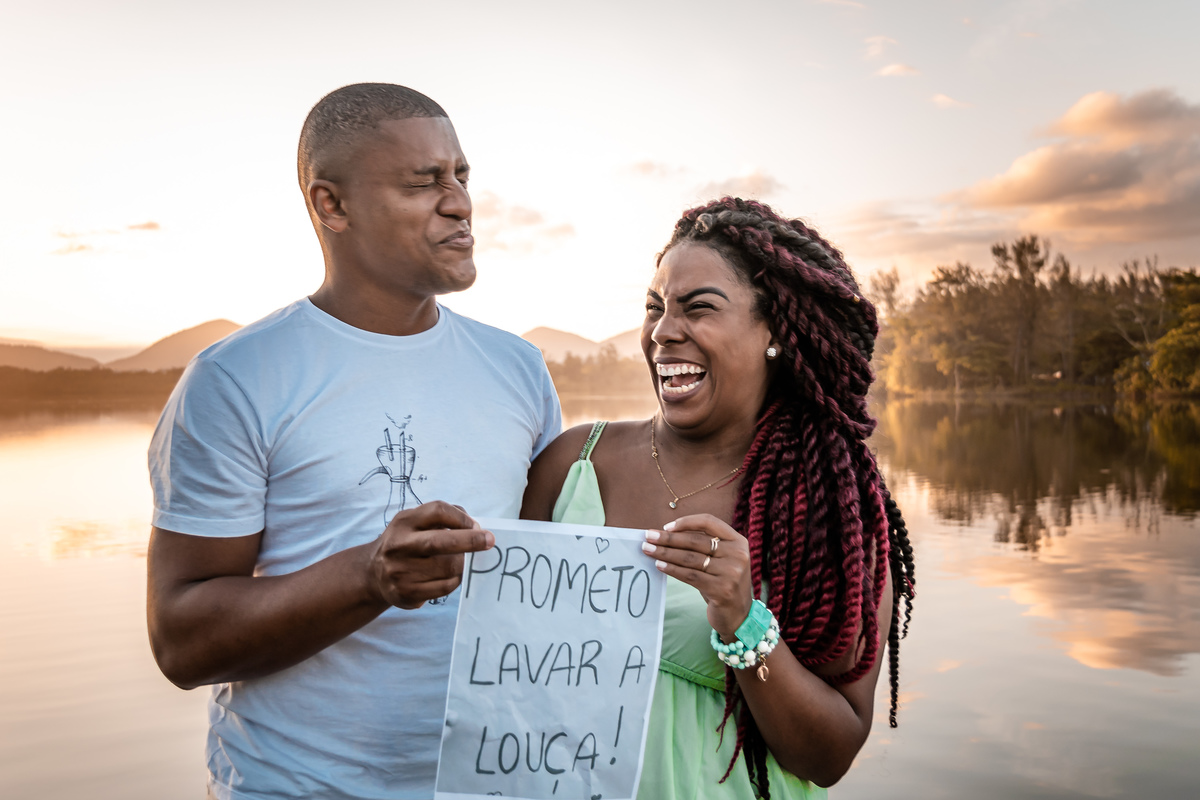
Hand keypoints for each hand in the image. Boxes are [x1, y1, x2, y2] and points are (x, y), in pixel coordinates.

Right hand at [367, 501, 492, 608]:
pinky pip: (444, 587)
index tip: (478, 526)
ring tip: (463, 561)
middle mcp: (398, 545)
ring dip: (463, 564)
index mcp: (403, 522)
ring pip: (447, 567)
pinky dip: (455, 580)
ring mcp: (399, 571)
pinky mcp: (404, 593)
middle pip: (441, 541)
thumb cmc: (408, 542)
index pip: (437, 511)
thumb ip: (445, 518)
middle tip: (489, 541)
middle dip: (470, 540)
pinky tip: (453, 576)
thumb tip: (476, 527)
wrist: (374, 573)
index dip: (461, 517)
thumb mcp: (417, 523)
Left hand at [642, 514, 752, 638]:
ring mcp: (731, 572)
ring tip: (648, 549)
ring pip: (690, 558)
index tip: (666, 526)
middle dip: (669, 538)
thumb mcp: (721, 560)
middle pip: (695, 540)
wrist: (739, 615)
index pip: (709, 522)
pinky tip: (659, 565)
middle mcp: (737, 554)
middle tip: (648, 536)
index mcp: (738, 541)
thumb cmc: (723, 582)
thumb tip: (667, 534)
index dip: (686, 522)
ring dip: (665, 552)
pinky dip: (672, 569)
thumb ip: (703, 546)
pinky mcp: (722, 589)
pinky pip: (690, 575)